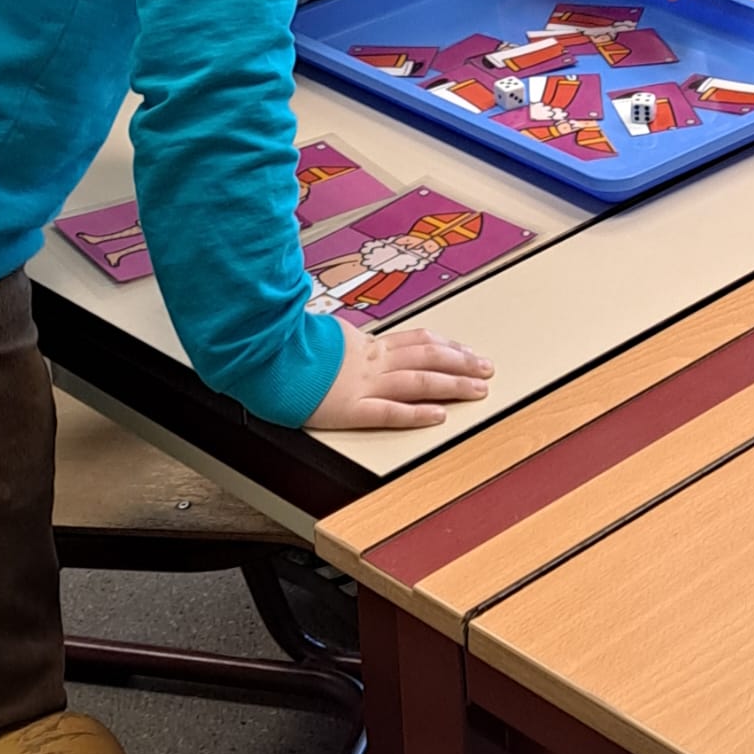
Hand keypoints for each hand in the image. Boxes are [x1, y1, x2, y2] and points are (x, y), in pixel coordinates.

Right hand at [306, 325, 492, 430]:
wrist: (265, 359)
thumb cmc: (290, 350)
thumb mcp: (323, 338)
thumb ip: (344, 341)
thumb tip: (354, 340)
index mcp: (366, 345)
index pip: (417, 341)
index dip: (447, 346)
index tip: (467, 351)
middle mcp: (371, 362)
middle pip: (427, 358)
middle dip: (461, 363)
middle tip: (488, 369)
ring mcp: (363, 385)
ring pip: (418, 381)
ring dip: (451, 385)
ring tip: (477, 391)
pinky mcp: (350, 410)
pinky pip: (389, 412)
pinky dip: (416, 414)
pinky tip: (438, 416)